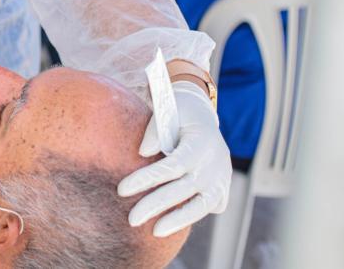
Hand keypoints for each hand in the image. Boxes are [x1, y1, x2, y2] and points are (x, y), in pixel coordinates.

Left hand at [117, 81, 231, 236]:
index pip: (171, 166)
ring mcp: (221, 178)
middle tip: (132, 219)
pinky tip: (170, 223)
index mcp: (201, 143)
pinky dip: (191, 216)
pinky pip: (209, 207)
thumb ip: (154, 130)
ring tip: (155, 232)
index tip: (121, 190)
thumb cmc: (179, 113)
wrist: (203, 116)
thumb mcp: (168, 111)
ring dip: (178, 220)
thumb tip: (142, 153)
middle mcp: (214, 163)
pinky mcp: (223, 188)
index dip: (146, 179)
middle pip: (183, 189)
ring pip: (202, 205)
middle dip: (155, 205)